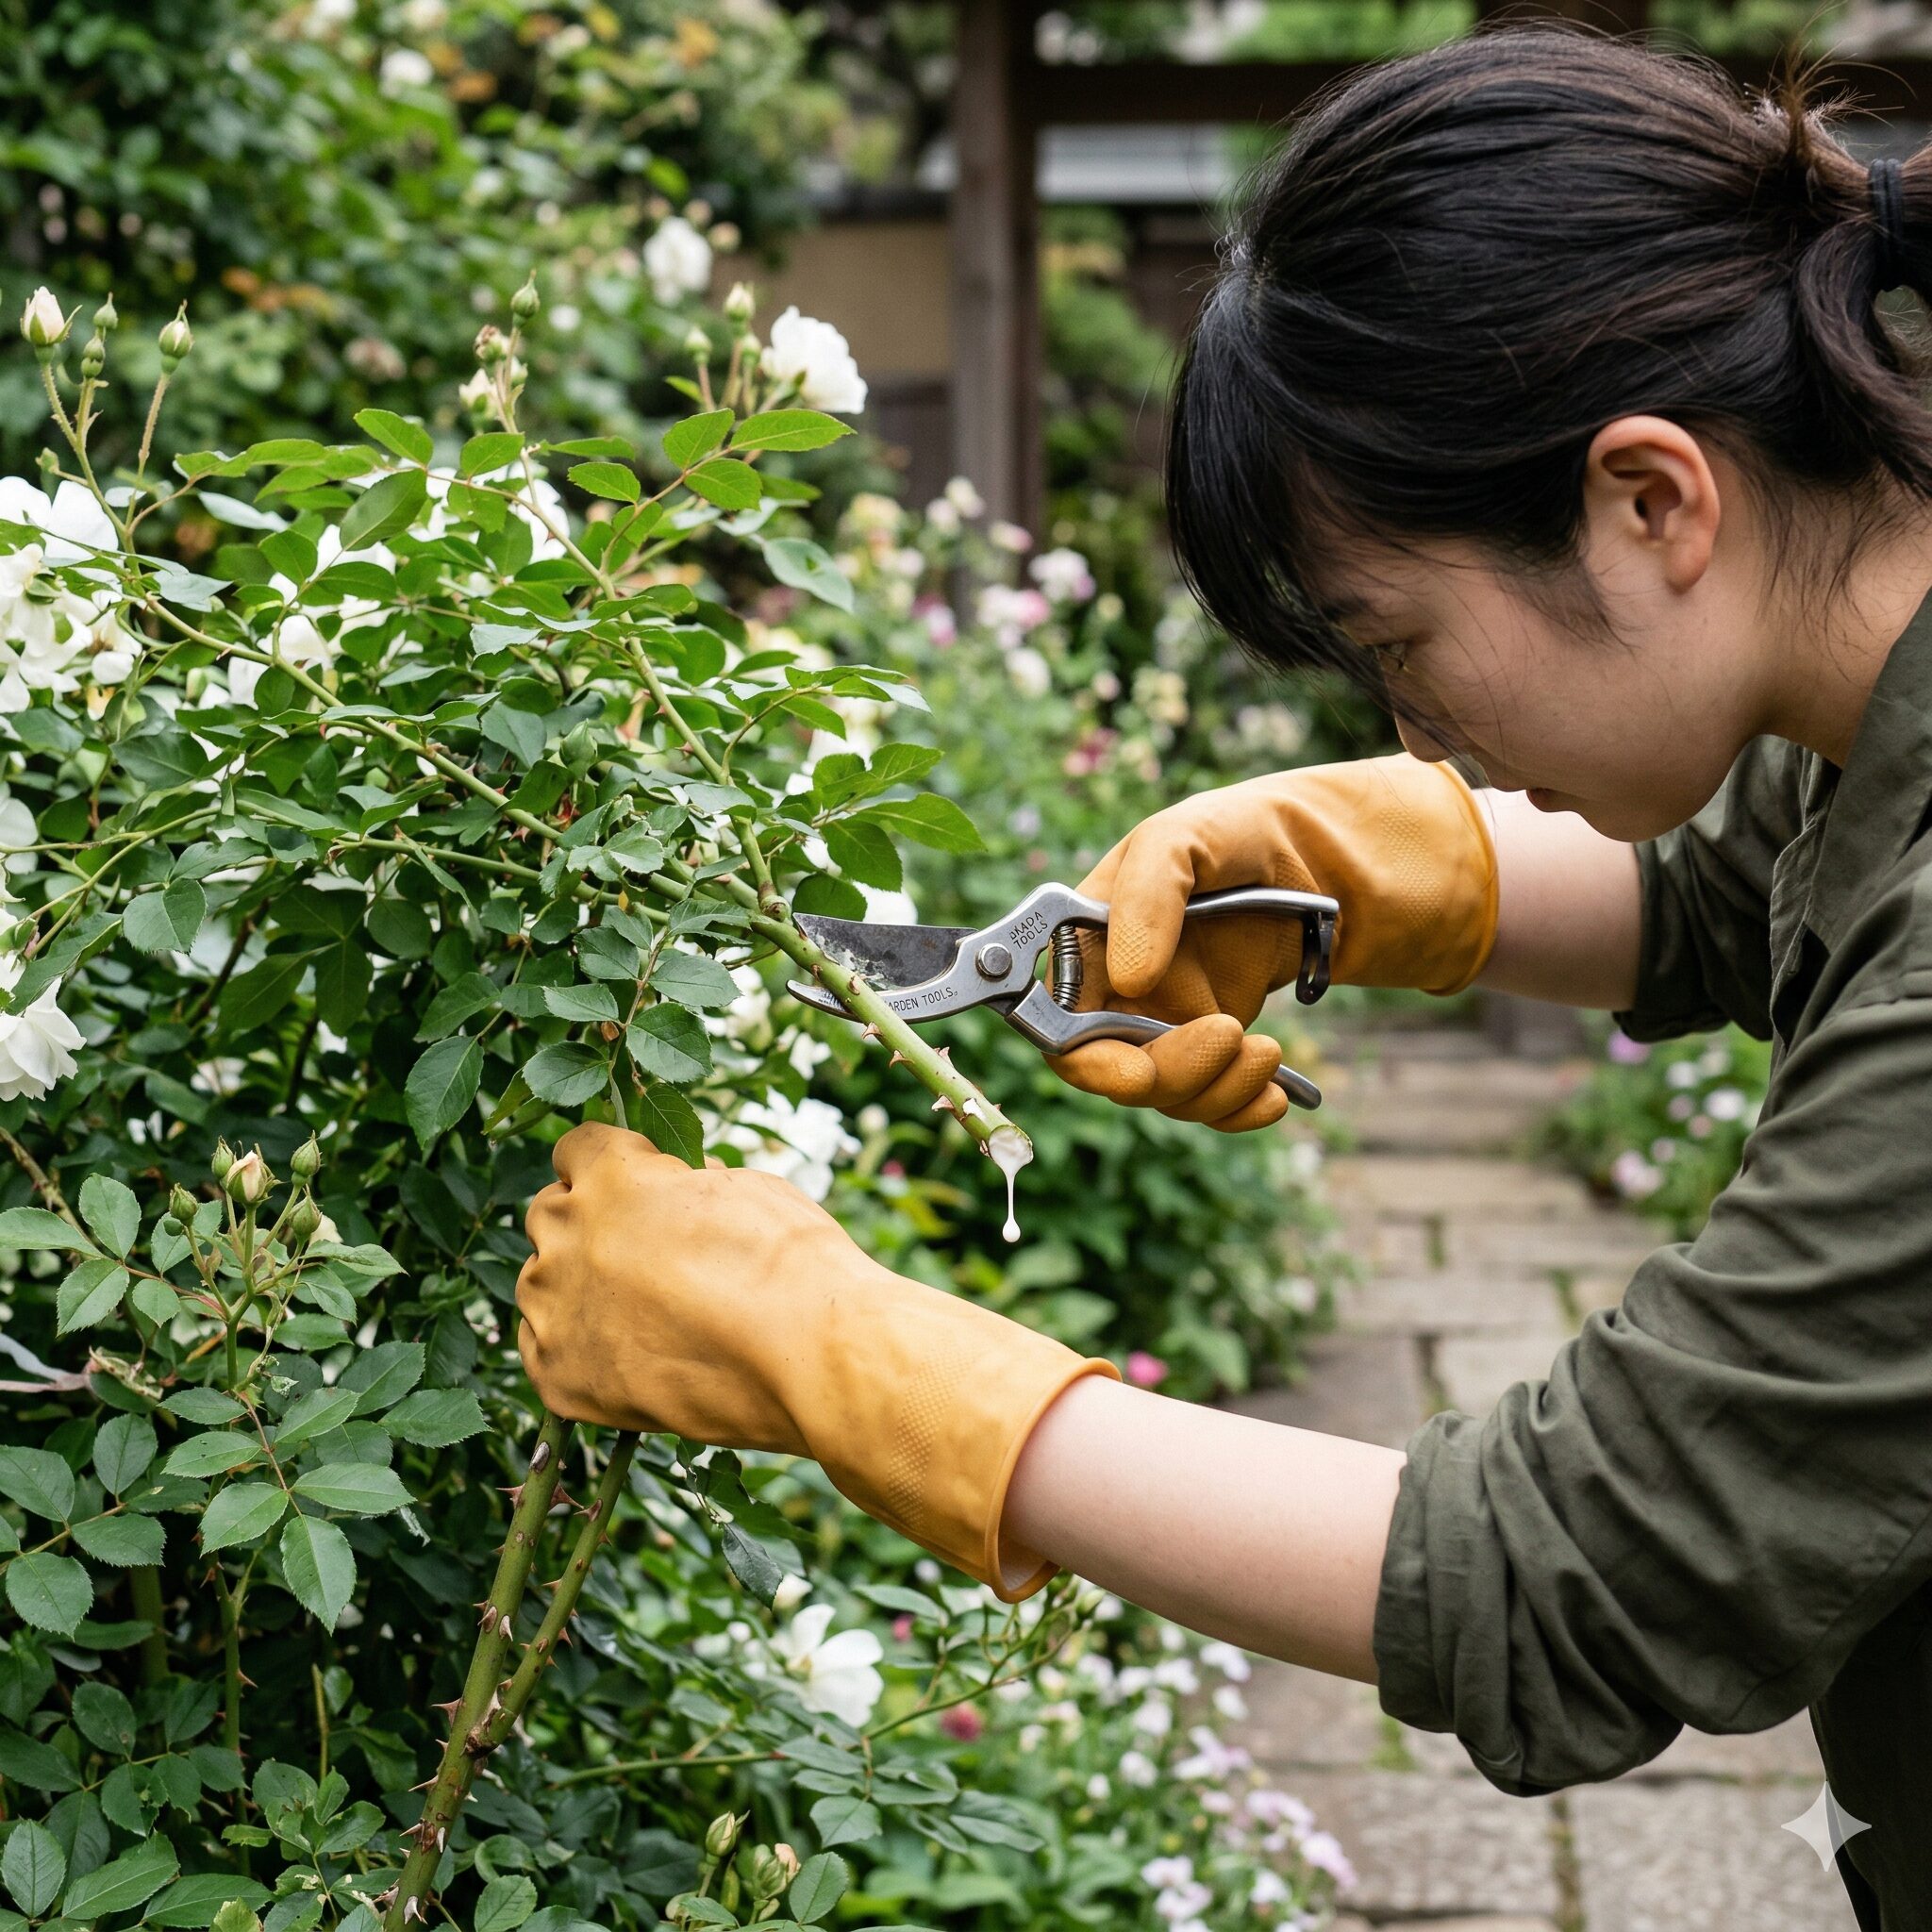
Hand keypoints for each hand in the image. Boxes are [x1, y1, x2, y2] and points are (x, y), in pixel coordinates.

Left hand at [516, 1123, 1119, 1598]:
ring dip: (586, 1289)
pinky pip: (551, 1354)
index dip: (619, 1166)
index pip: (577, 1144)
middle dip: (599, 1225)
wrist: (833, 1361)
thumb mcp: (771, 1194)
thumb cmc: (821, 1265)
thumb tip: (704, 1191)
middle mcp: (568, 1233)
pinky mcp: (571, 1380)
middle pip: (552, 1211)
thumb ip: (713, 1185)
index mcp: (617, 1170)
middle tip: (658, 1253)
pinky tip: (635, 1361)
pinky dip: (583, 1355)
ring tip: (658, 1313)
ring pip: (544, 1283)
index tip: (647, 1187)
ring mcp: (562, 1309)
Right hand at [1052, 754, 1497, 1129]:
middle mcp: (1113, 992)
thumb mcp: (1183, 839)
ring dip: (1217, 1090)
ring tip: (1268, 1052)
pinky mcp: (1208, 1049)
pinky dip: (1240, 1109)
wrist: (1311, 861)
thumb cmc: (1231, 834)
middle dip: (1170, 1075)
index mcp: (1085, 944)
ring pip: (1166, 1095)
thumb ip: (1147, 897)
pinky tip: (1274, 1095)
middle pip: (1112, 1071)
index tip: (1138, 1073)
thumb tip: (1126, 979)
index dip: (1088, 1060)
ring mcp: (1160, 1024)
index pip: (1056, 1022)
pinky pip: (1209, 1101)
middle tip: (1228, 1035)